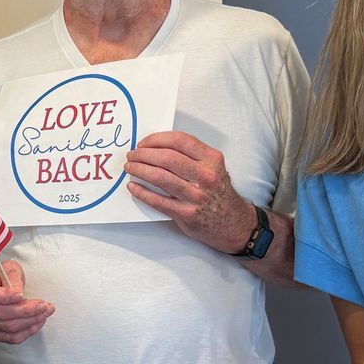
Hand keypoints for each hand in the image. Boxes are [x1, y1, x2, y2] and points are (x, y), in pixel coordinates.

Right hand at [0, 259, 52, 344]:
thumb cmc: (2, 276)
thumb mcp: (8, 268)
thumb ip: (12, 278)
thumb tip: (17, 292)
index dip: (4, 297)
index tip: (21, 295)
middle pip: (2, 314)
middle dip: (27, 310)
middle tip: (45, 304)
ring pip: (10, 327)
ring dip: (32, 320)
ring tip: (46, 311)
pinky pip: (13, 337)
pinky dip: (29, 330)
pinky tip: (39, 321)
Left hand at [125, 131, 254, 253]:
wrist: (233, 223)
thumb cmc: (219, 193)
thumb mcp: (214, 168)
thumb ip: (192, 156)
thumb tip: (157, 147)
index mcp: (211, 159)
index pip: (179, 140)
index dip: (156, 139)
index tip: (143, 143)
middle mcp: (205, 176)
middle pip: (166, 157)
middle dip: (143, 154)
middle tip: (132, 156)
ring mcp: (195, 196)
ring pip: (159, 177)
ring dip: (139, 170)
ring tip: (130, 168)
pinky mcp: (185, 214)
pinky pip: (157, 200)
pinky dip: (141, 192)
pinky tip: (133, 186)